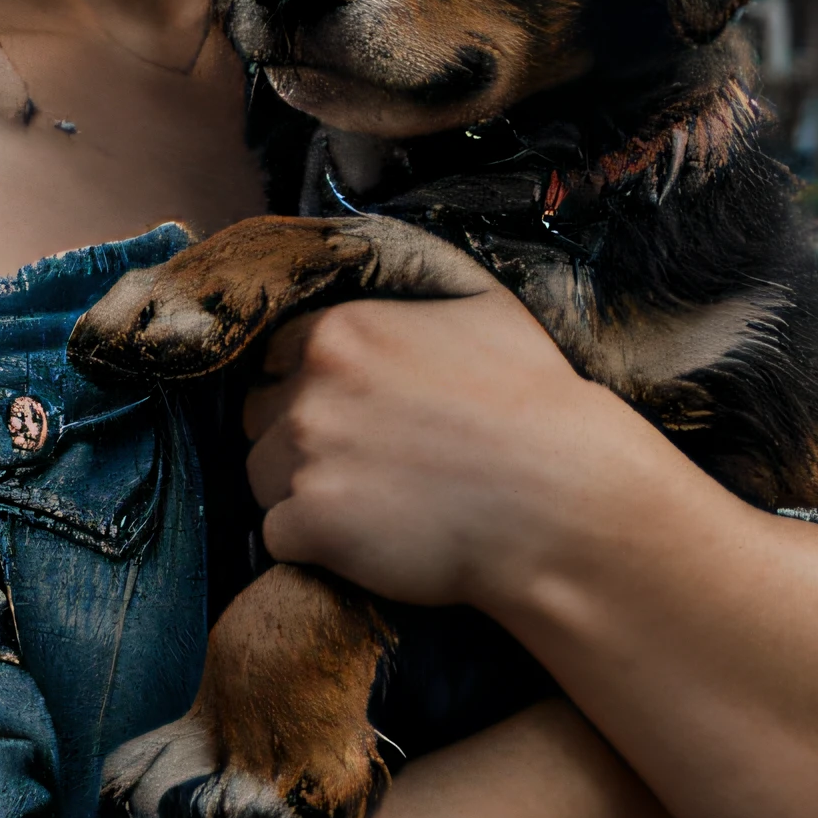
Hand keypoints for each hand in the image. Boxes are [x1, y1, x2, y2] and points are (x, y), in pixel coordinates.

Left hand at [240, 285, 615, 609]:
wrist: (559, 500)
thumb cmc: (534, 400)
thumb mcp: (484, 306)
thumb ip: (416, 286)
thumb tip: (394, 272)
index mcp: (342, 329)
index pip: (276, 353)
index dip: (305, 383)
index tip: (344, 409)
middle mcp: (312, 386)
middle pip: (258, 416)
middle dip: (294, 435)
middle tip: (354, 461)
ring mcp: (307, 456)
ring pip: (260, 477)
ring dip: (297, 491)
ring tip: (363, 503)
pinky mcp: (313, 523)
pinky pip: (277, 536)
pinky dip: (310, 544)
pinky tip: (363, 540)